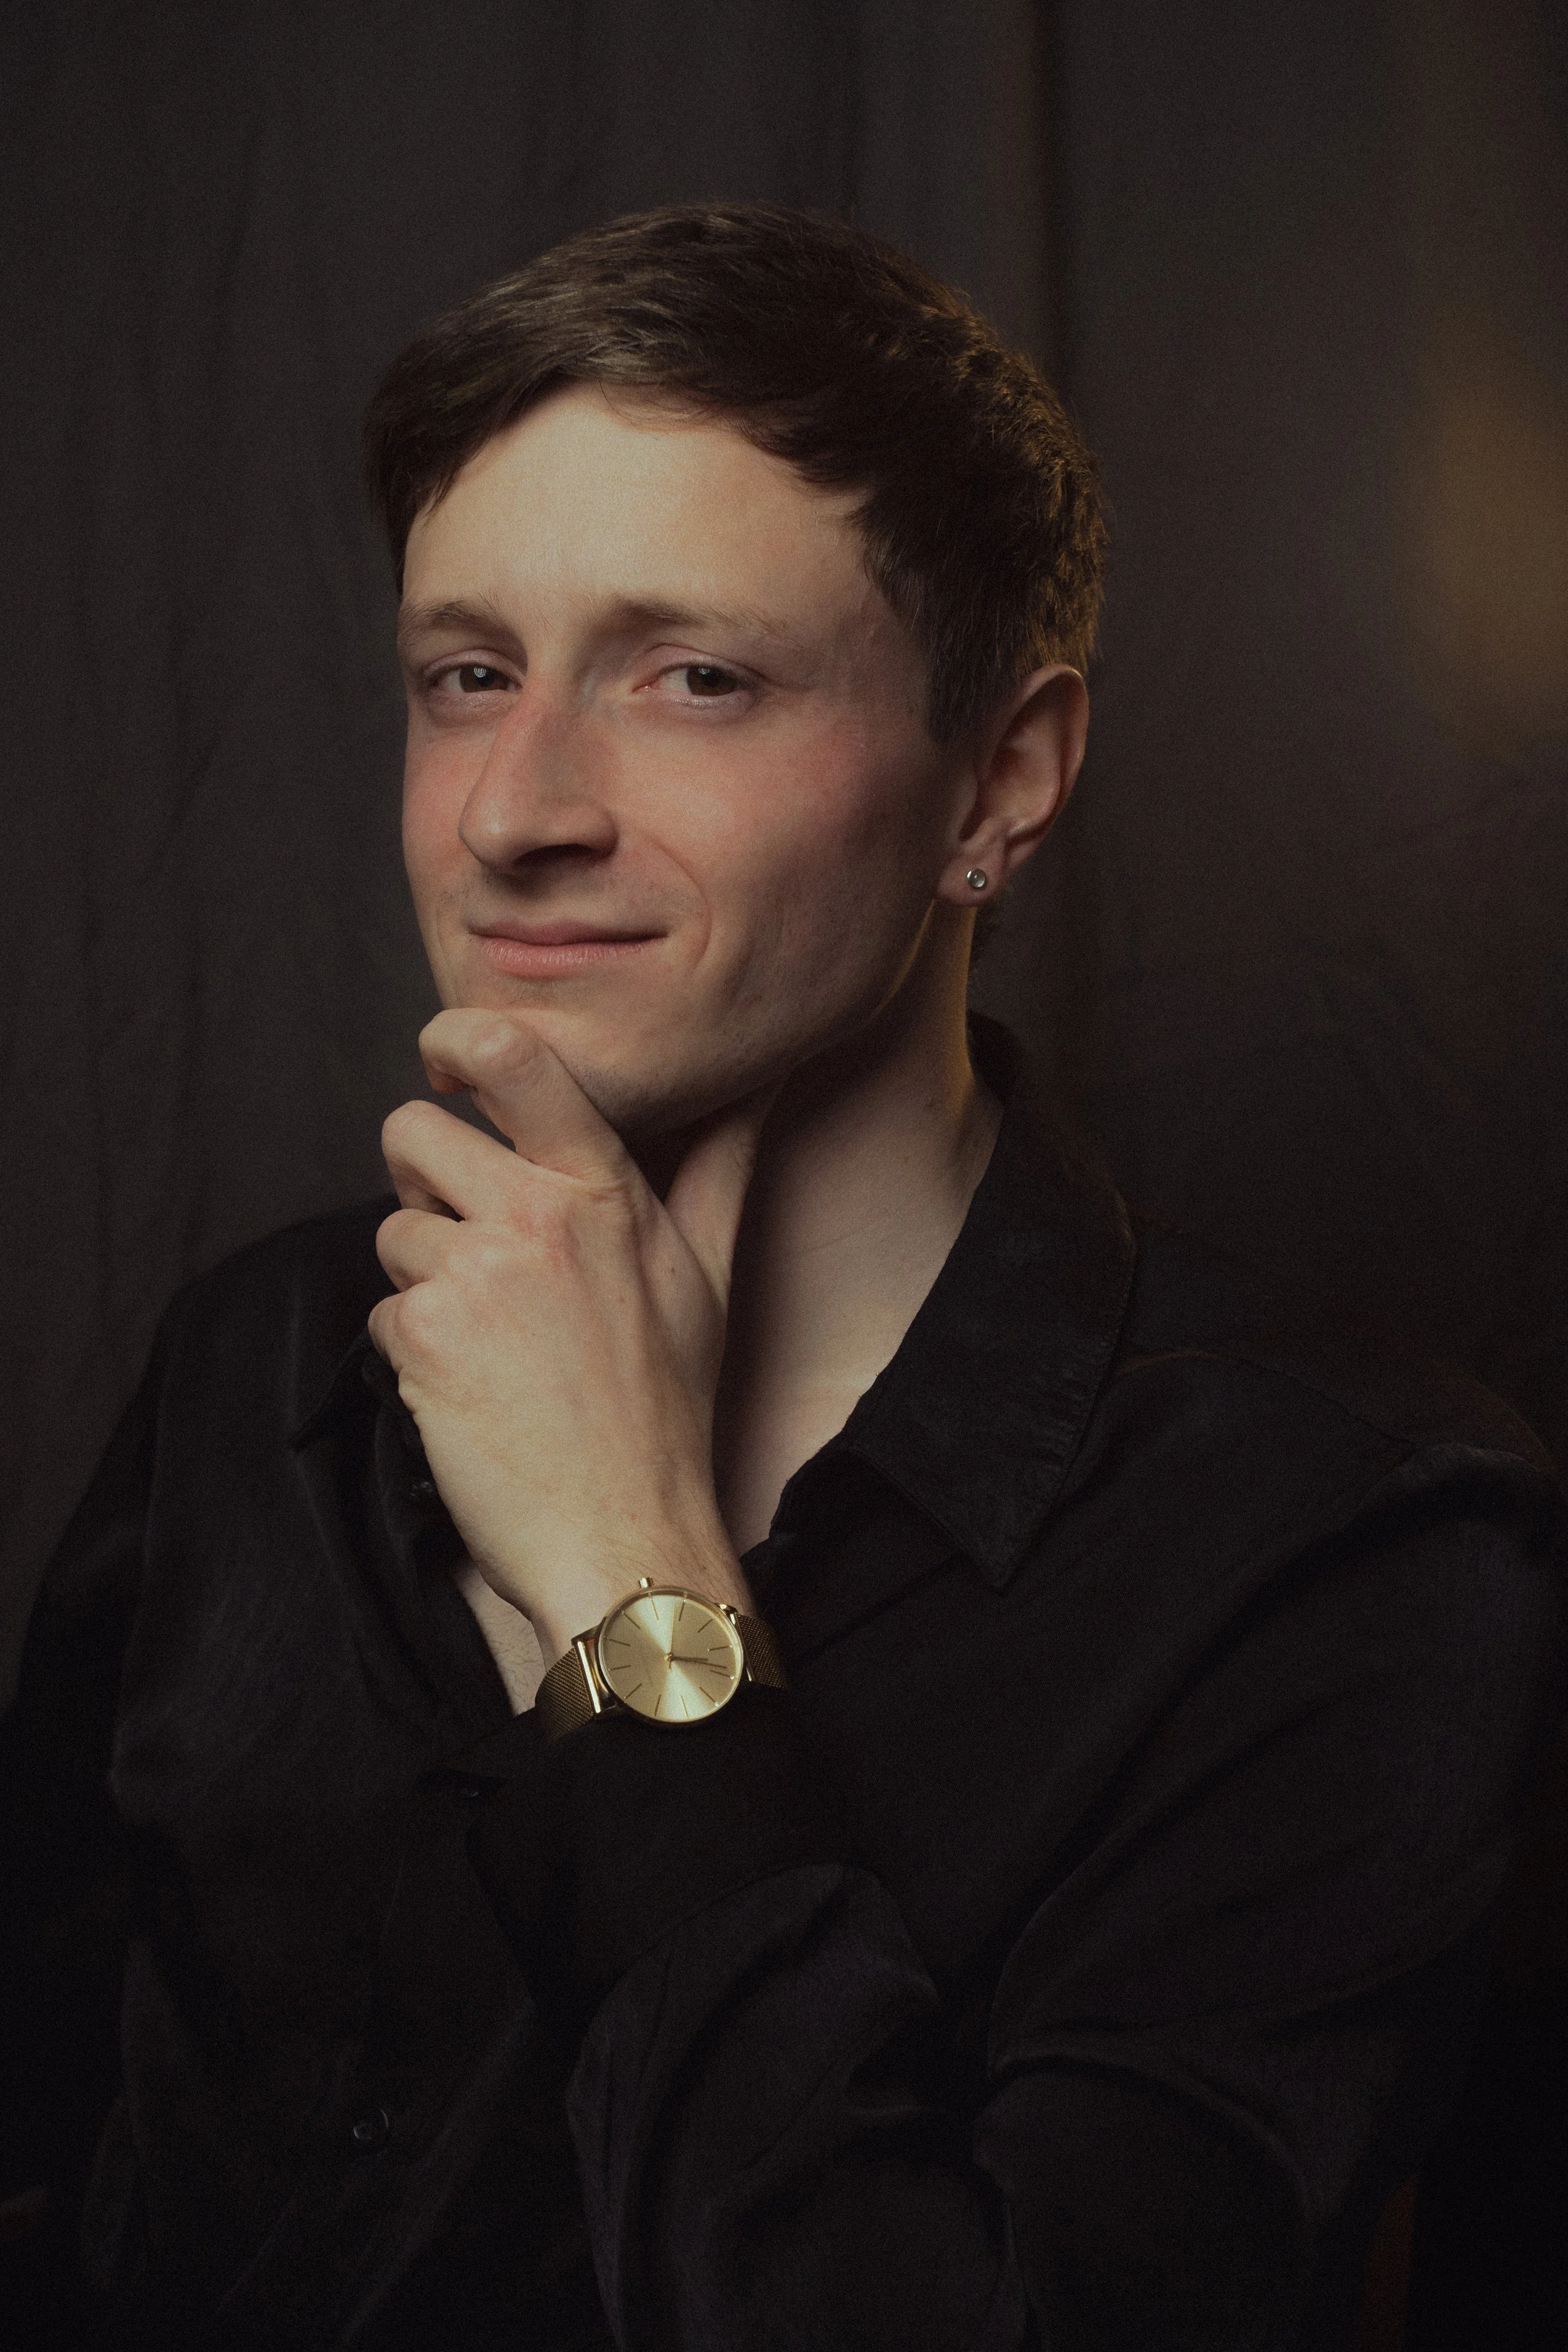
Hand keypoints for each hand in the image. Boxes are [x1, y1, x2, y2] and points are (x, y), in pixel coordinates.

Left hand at [368, 1010, 771, 1663]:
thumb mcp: (710, 1274)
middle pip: (414, 1131)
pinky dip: (414, 1352)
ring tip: (494, 1341)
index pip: (516, 1056)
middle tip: (471, 1240)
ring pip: (393, 1228)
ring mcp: (480, 1273)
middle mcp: (543, 1216)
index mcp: (609, 1190)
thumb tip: (763, 1082)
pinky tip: (473, 1392)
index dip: (456, 1037)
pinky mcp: (426, 1335)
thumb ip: (722, 1165)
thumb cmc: (667, 1412)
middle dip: (421, 1178)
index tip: (446, 1058)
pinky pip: (383, 1308)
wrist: (626, 1537)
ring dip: (423, 1279)